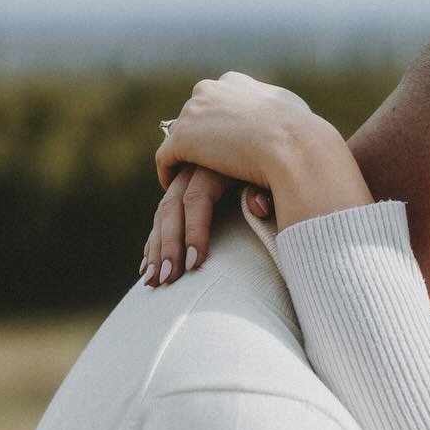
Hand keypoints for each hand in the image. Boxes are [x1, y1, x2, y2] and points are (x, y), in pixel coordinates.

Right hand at [140, 167, 272, 286]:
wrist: (277, 148)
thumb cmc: (281, 168)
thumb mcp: (278, 175)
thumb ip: (266, 189)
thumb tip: (259, 206)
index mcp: (219, 163)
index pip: (197, 198)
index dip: (194, 230)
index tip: (194, 264)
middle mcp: (196, 166)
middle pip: (173, 206)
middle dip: (168, 245)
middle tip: (167, 279)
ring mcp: (185, 177)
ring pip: (163, 212)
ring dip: (156, 248)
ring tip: (152, 281)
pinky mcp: (182, 190)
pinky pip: (163, 215)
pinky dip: (155, 240)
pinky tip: (147, 264)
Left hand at [141, 72, 372, 283]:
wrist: (295, 147)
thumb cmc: (304, 136)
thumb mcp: (295, 114)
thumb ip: (281, 113)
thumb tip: (287, 120)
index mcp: (235, 83)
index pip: (216, 101)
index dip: (217, 124)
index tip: (221, 145)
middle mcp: (210, 89)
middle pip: (193, 115)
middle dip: (196, 138)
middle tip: (199, 163)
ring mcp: (194, 112)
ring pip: (179, 136)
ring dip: (184, 157)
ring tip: (184, 180)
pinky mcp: (183, 138)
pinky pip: (167, 158)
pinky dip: (168, 173)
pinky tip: (174, 189)